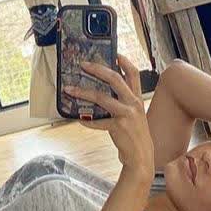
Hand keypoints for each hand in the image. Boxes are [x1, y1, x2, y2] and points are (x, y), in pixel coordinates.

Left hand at [65, 56, 153, 178]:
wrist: (141, 157)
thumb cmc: (134, 134)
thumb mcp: (134, 114)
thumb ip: (122, 101)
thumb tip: (101, 90)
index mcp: (137, 98)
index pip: (133, 73)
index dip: (124, 61)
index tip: (114, 52)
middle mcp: (133, 103)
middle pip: (115, 79)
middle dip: (97, 69)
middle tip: (83, 64)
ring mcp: (127, 114)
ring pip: (101, 98)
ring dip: (83, 92)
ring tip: (69, 89)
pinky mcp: (118, 126)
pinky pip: (98, 121)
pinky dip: (87, 120)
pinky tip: (78, 119)